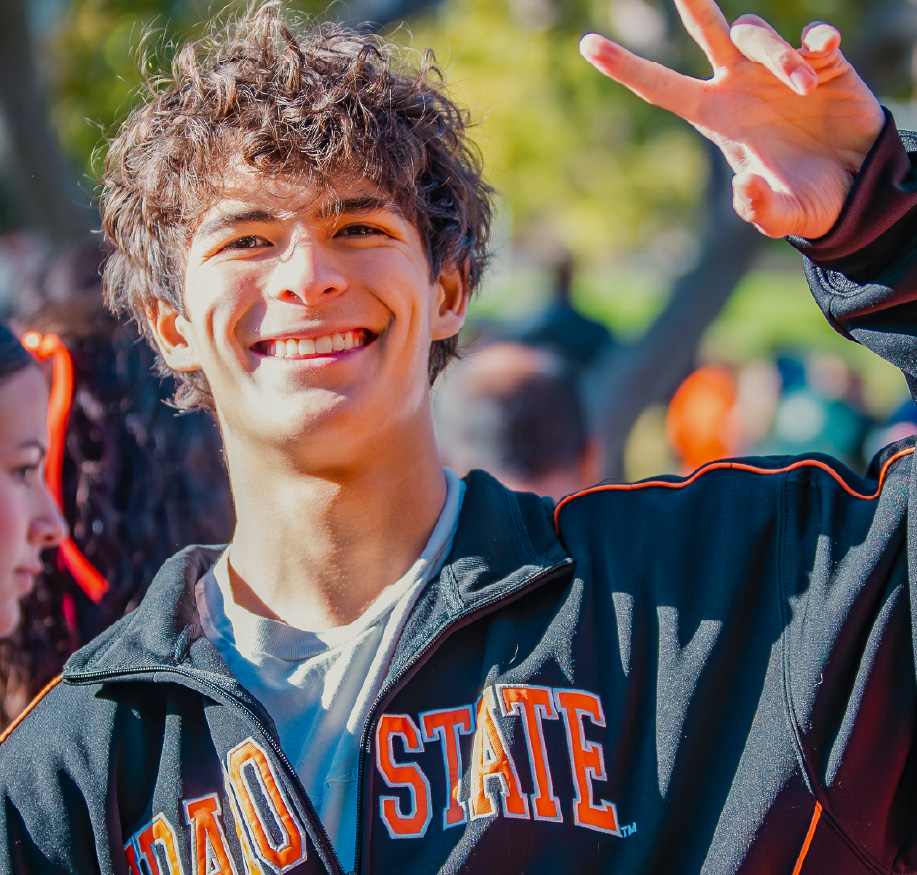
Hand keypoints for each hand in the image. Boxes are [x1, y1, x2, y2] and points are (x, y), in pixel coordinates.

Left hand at [580, 0, 884, 238]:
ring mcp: (778, 71)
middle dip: (695, 7)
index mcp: (718, 119)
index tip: (587, 45)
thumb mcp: (783, 215)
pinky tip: (823, 51)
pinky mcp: (823, 62)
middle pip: (709, 34)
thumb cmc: (809, 202)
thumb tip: (741, 188)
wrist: (860, 188)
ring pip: (760, 36)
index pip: (662, 88)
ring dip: (779, 58)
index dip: (625, 67)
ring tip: (804, 91)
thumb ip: (759, 209)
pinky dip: (816, 39)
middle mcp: (741, 87)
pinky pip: (812, 36)